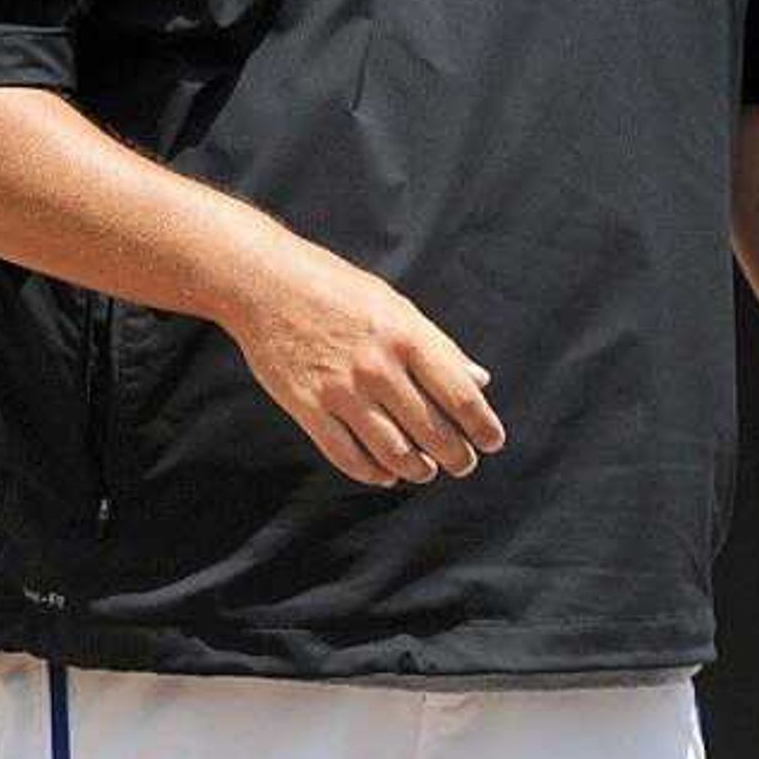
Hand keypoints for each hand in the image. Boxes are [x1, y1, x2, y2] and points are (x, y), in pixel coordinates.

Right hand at [222, 238, 505, 487]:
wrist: (266, 283)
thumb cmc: (339, 290)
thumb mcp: (398, 307)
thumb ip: (440, 347)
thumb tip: (479, 380)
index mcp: (408, 337)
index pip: (460, 396)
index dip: (482, 426)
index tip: (492, 442)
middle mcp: (378, 367)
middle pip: (431, 430)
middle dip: (456, 456)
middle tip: (463, 464)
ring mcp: (341, 390)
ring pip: (392, 451)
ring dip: (417, 469)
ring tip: (426, 472)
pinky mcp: (306, 406)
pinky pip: (345, 455)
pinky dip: (371, 473)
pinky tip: (385, 475)